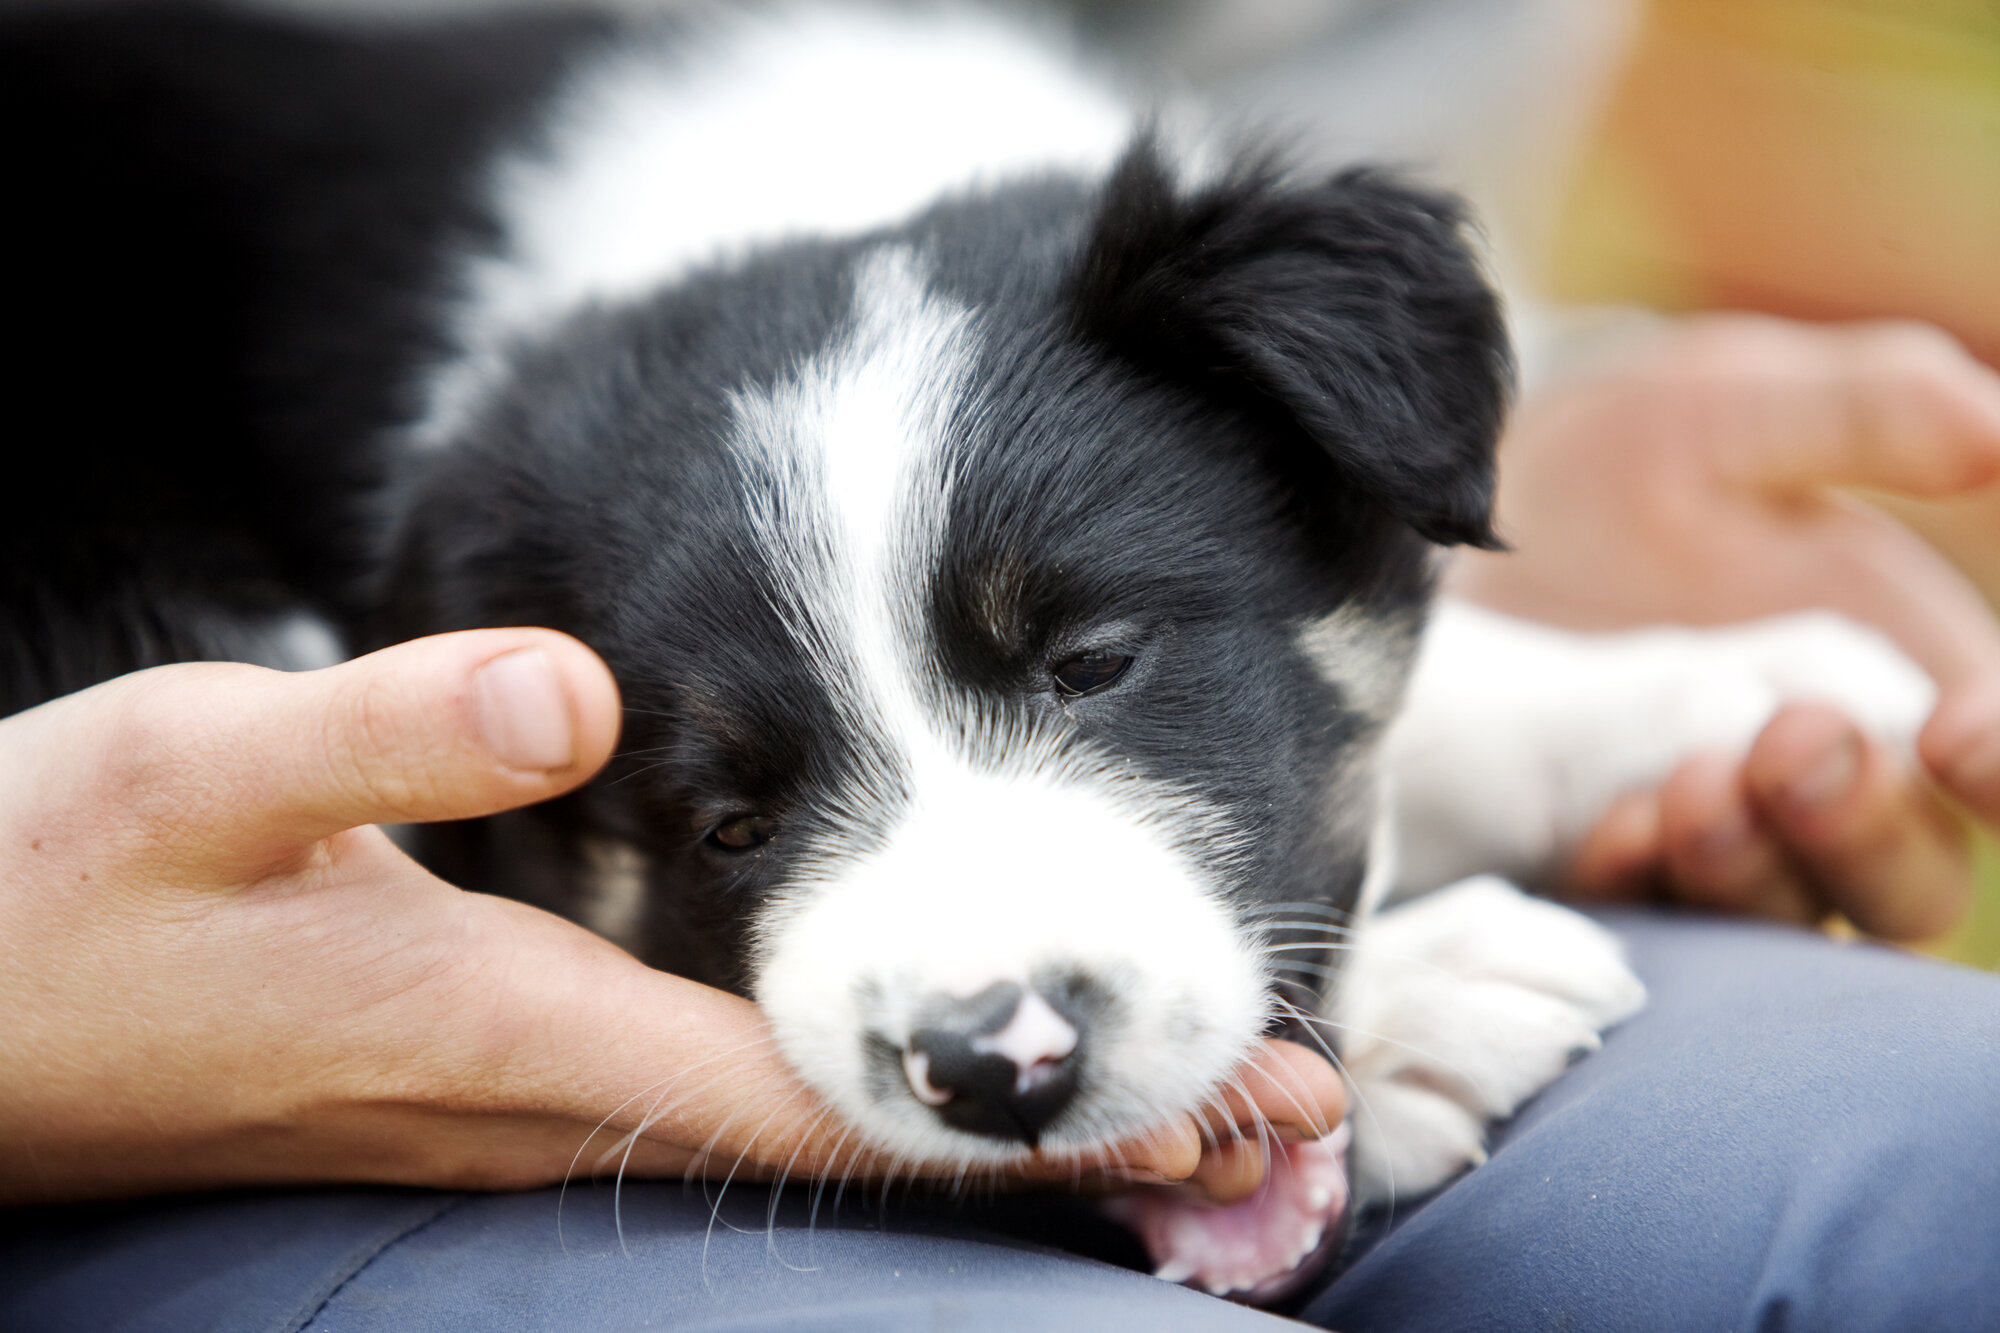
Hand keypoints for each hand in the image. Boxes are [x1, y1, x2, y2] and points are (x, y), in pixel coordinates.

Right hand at [0, 630, 1342, 1204]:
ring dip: (1009, 1125)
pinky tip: (945, 1059)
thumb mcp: (200, 773)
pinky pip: (736, 1111)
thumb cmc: (64, 902)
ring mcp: (533, 1114)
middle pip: (871, 1151)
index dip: (1030, 1114)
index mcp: (521, 1042)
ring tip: (1191, 1097)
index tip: (1218, 1112)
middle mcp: (558, 1106)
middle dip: (1083, 1138)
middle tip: (1289, 1115)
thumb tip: (579, 695)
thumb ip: (390, 732)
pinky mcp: (499, 1086)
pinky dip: (884, 1101)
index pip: (832, 1100)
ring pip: (822, 1144)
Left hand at [1453, 315, 1999, 938]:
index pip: (1994, 762)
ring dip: (1753, 868)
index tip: (1960, 736)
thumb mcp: (1729, 408)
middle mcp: (1834, 789)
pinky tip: (1610, 831)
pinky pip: (1647, 924)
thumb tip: (1998, 431)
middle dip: (1867, 826)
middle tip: (1793, 745)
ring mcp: (1722, 848)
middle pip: (1913, 876)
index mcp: (1912, 686)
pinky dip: (1638, 885)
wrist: (1459, 524)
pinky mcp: (1611, 878)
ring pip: (1789, 916)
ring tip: (1690, 787)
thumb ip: (1863, 412)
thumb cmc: (1624, 461)